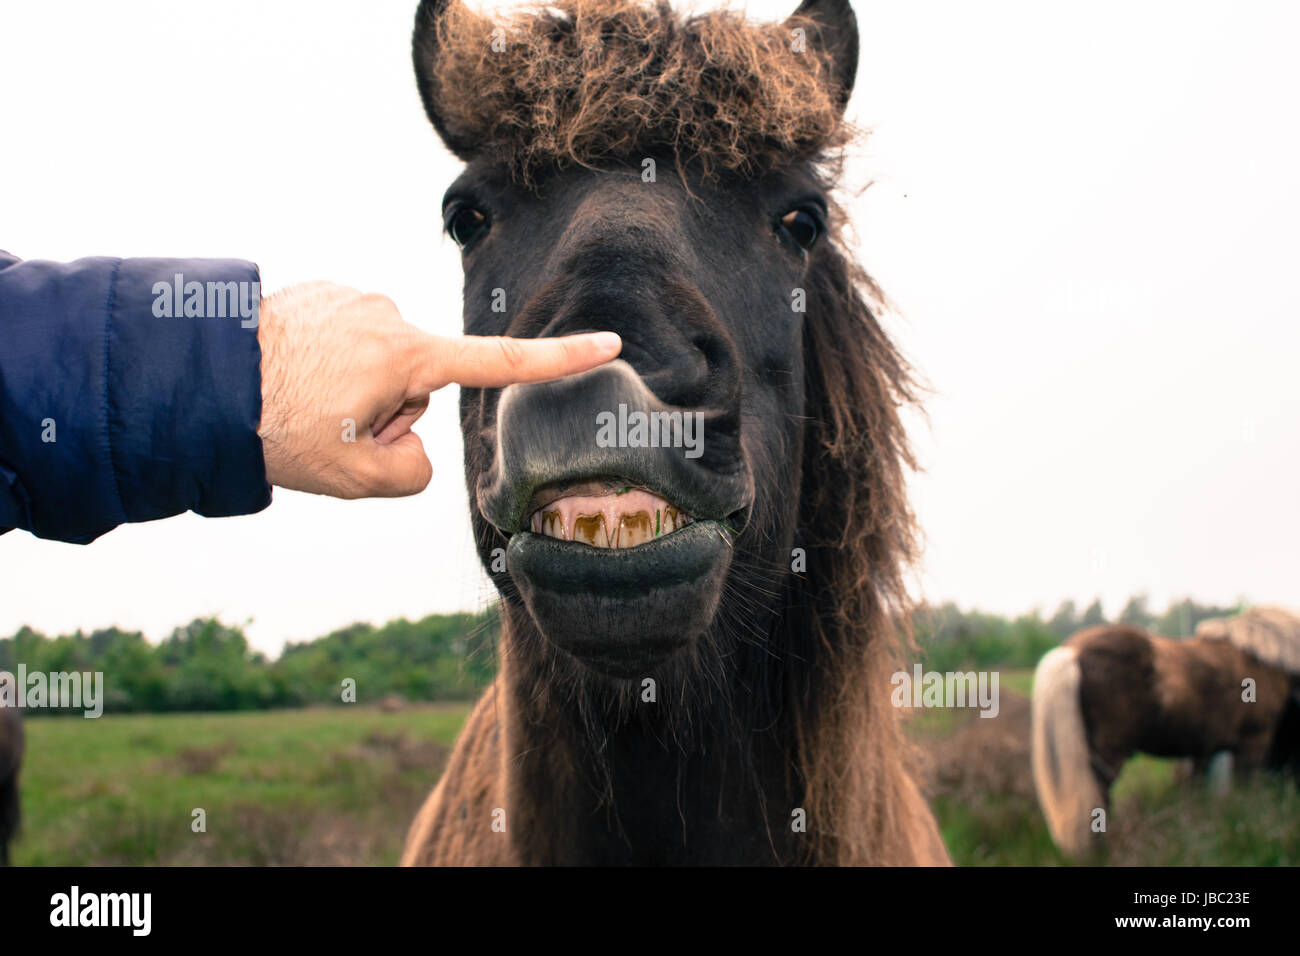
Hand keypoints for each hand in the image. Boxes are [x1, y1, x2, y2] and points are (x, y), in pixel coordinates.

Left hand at [256, 281, 620, 497]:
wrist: (200, 380)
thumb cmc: (281, 430)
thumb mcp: (362, 480)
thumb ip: (417, 473)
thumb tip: (408, 442)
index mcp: (410, 355)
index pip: (502, 361)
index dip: (560, 360)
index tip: (607, 344)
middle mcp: (388, 315)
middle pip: (418, 383)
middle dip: (387, 411)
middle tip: (334, 429)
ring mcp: (351, 298)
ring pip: (378, 363)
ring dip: (353, 390)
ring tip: (304, 403)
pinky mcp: (319, 292)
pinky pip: (345, 340)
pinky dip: (327, 365)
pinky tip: (290, 378)